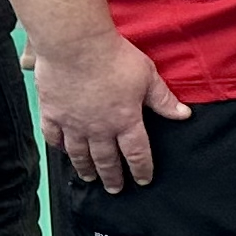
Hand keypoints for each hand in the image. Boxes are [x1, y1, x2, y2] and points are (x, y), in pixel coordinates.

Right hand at [34, 31, 191, 190]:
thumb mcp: (148, 77)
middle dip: (112, 176)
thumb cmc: (115, 58)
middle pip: (107, 159)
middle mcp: (99, 128)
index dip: (141, 169)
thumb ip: (164, 100)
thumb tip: (184, 115)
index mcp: (125, 121)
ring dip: (86, 168)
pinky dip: (59, 147)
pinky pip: (54, 137)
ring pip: (79, 154)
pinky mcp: (52, 113)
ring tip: (90, 178)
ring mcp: (73, 123)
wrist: (76, 46)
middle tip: (115, 189)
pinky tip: (63, 152)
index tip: (143, 180)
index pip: (137, 153)